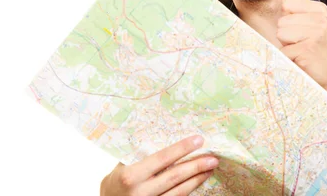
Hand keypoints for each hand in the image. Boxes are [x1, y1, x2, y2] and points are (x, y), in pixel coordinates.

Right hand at [100, 135, 218, 195]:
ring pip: (179, 191)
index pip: (162, 158)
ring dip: (197, 179)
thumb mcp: (119, 170)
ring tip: (210, 168)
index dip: (182, 149)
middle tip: (213, 157)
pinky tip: (197, 182)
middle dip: (196, 166)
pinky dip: (188, 190)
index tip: (198, 140)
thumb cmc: (113, 187)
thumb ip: (137, 157)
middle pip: (175, 176)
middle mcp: (141, 191)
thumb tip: (162, 137)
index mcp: (131, 175)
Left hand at [277, 0, 326, 90]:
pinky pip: (283, 50)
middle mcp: (319, 19)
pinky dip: (289, 58)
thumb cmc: (316, 48)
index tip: (301, 29)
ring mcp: (314, 34)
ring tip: (301, 50)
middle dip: (286, 35)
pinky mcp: (306, 49)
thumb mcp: (311, 23)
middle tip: (302, 43)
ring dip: (287, 46)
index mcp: (319, 9)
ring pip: (281, 34)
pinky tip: (302, 60)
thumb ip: (300, 5)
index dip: (288, 18)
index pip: (287, 4)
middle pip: (282, 21)